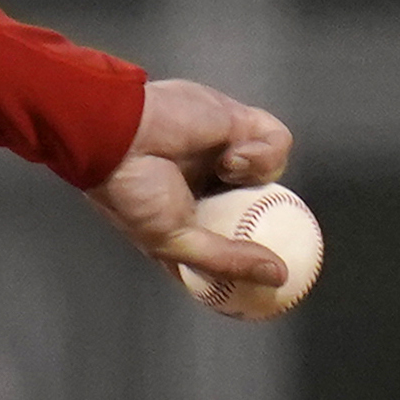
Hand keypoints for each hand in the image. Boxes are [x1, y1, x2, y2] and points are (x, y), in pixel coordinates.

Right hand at [85, 78, 293, 292]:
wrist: (120, 132)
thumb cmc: (130, 190)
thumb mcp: (174, 242)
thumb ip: (225, 261)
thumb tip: (277, 275)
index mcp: (189, 217)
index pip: (231, 241)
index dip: (255, 258)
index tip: (275, 277)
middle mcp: (210, 186)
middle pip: (262, 207)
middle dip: (272, 217)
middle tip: (279, 230)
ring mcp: (226, 154)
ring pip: (274, 173)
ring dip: (257, 175)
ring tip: (227, 170)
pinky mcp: (239, 123)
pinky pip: (276, 139)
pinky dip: (261, 150)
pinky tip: (231, 155)